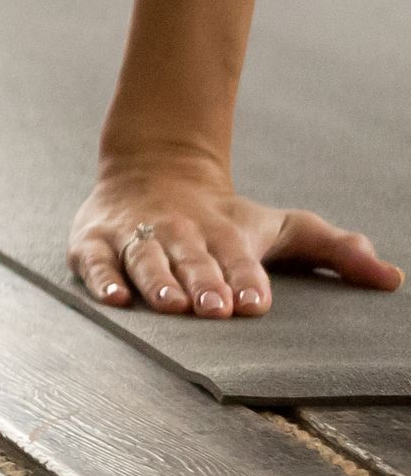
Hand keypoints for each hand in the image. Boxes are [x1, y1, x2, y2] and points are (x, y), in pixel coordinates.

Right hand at [68, 161, 398, 317]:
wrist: (152, 167)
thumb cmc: (225, 215)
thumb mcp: (283, 226)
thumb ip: (336, 250)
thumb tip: (391, 278)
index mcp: (223, 229)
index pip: (238, 253)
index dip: (246, 277)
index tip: (256, 301)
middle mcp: (178, 229)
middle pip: (191, 255)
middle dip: (201, 281)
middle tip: (213, 308)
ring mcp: (134, 233)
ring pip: (144, 256)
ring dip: (157, 280)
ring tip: (170, 304)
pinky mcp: (93, 238)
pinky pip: (94, 259)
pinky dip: (101, 277)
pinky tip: (114, 299)